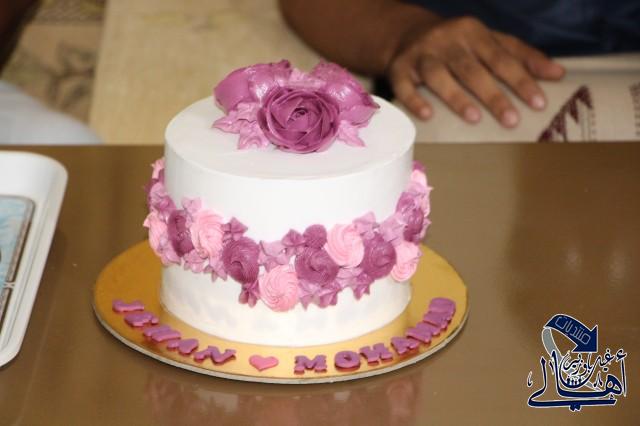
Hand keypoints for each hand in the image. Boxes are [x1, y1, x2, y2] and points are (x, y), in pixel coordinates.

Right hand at [388, 16, 564, 126]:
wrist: (406, 34)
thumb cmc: (457, 44)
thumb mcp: (490, 42)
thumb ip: (522, 56)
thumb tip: (558, 74)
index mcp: (474, 32)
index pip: (501, 57)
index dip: (521, 80)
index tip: (538, 102)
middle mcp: (447, 40)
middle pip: (471, 68)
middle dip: (493, 94)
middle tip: (511, 120)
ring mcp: (421, 54)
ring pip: (438, 74)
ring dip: (456, 96)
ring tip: (473, 118)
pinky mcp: (398, 68)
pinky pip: (405, 85)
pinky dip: (415, 100)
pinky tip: (427, 116)